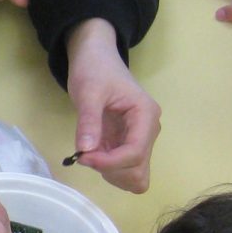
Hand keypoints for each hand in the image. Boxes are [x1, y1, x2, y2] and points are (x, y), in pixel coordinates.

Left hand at [63, 20, 160, 192]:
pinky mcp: (129, 142)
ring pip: (134, 174)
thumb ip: (89, 121)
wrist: (96, 58)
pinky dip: (108, 168)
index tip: (82, 157)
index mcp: (145, 115)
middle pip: (138, 170)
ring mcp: (141, 138)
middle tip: (86, 154)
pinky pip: (124, 168)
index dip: (109, 162)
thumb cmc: (94, 70)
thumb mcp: (88, 92)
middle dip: (110, 169)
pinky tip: (95, 152)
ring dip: (110, 171)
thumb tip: (85, 151)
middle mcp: (149, 130)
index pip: (135, 153)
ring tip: (91, 151)